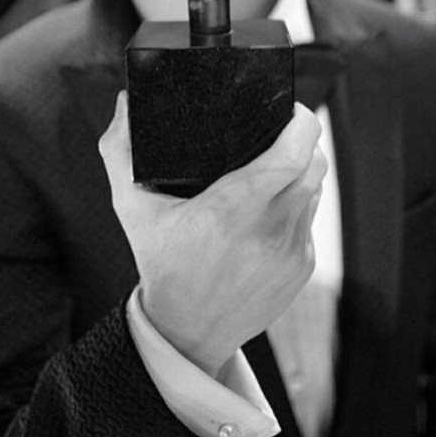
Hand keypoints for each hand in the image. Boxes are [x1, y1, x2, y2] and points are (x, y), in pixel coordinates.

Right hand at [99, 92, 326, 376]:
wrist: (186, 333)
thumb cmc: (160, 265)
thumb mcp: (132, 209)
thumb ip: (120, 152)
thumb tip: (127, 103)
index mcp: (231, 210)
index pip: (292, 154)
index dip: (301, 123)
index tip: (287, 109)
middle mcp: (269, 230)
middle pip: (313, 164)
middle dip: (303, 140)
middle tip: (281, 128)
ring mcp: (290, 251)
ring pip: (315, 190)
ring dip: (303, 171)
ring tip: (278, 162)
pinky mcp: (302, 268)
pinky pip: (309, 220)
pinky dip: (297, 204)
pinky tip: (274, 204)